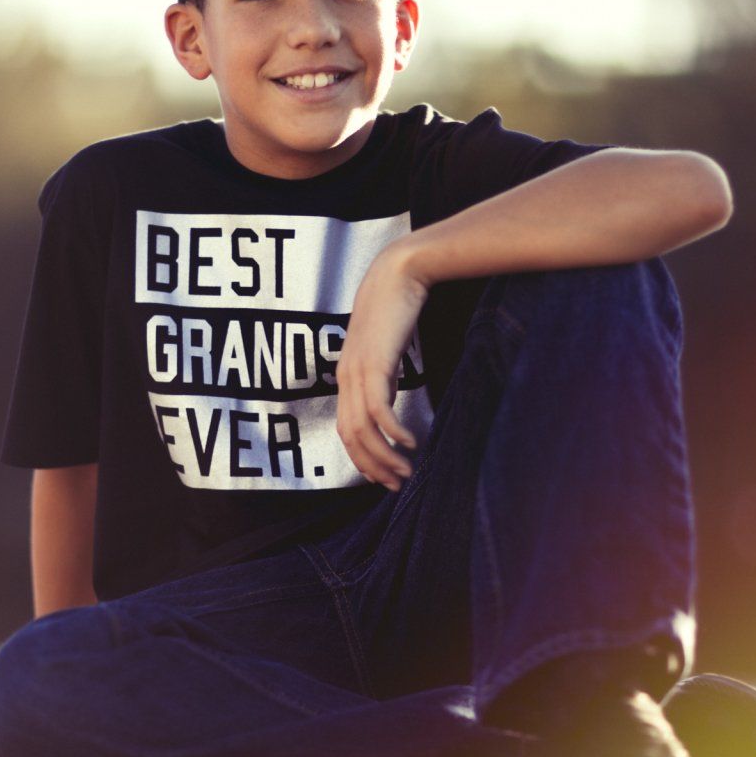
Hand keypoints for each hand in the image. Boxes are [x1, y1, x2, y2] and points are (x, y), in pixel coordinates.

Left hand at [336, 244, 428, 491]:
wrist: (399, 271)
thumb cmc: (395, 306)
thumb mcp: (386, 346)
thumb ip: (383, 371)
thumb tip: (390, 392)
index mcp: (347, 374)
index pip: (347, 429)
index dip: (362, 457)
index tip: (381, 476)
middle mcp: (346, 376)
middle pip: (351, 437)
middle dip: (373, 466)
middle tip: (395, 485)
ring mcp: (358, 371)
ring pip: (362, 429)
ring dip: (383, 456)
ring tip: (405, 472)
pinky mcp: (375, 363)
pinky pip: (378, 409)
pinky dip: (392, 432)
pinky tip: (409, 443)